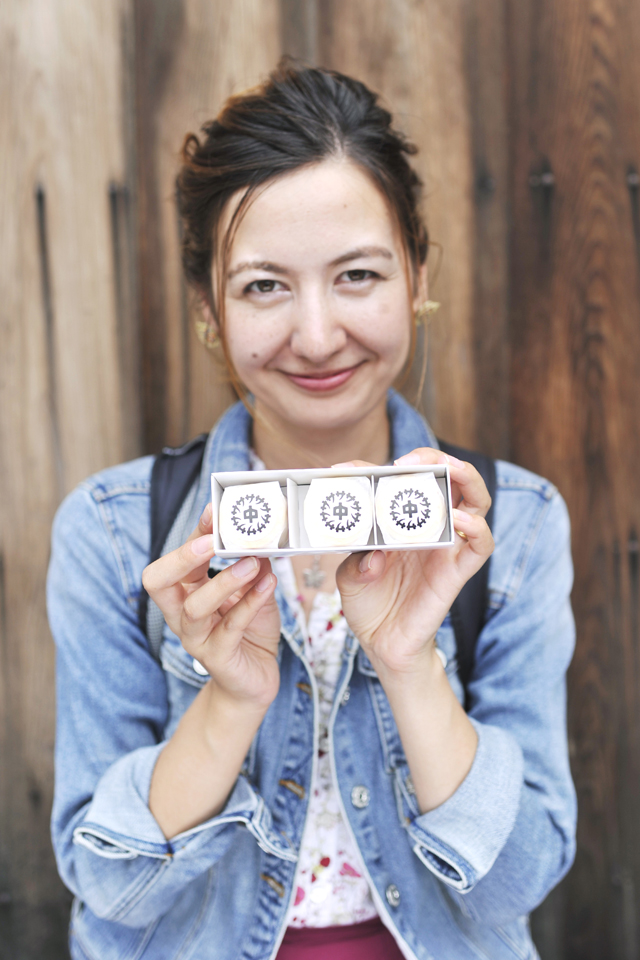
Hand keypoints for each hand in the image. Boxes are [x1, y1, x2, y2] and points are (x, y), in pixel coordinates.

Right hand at [142, 504, 280, 710]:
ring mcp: (195, 638)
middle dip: (181, 557)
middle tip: (212, 540)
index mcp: (185, 592)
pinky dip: (249, 603)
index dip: (194, 533)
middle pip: (157, 582)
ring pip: (194, 607)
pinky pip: (229, 628)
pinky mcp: (216, 658)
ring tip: (251, 563)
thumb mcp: (254, 591)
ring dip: (223, 581)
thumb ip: (254, 567)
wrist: (254, 679)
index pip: (179, 557)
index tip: (214, 512)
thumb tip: (263, 540)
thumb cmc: (249, 632)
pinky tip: (267, 585)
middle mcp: (181, 614)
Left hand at [335, 449, 493, 677]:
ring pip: (475, 501)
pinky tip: (458, 520)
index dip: (377, 469)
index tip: (347, 470)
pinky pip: (481, 544)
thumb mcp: (349, 575)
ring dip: (466, 477)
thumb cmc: (369, 603)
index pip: (400, 481)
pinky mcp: (458, 571)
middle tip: (412, 459)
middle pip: (450, 478)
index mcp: (402, 519)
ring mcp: (447, 546)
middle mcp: (430, 526)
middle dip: (437, 459)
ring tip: (449, 468)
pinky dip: (475, 527)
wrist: (382, 644)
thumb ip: (356, 559)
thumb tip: (374, 554)